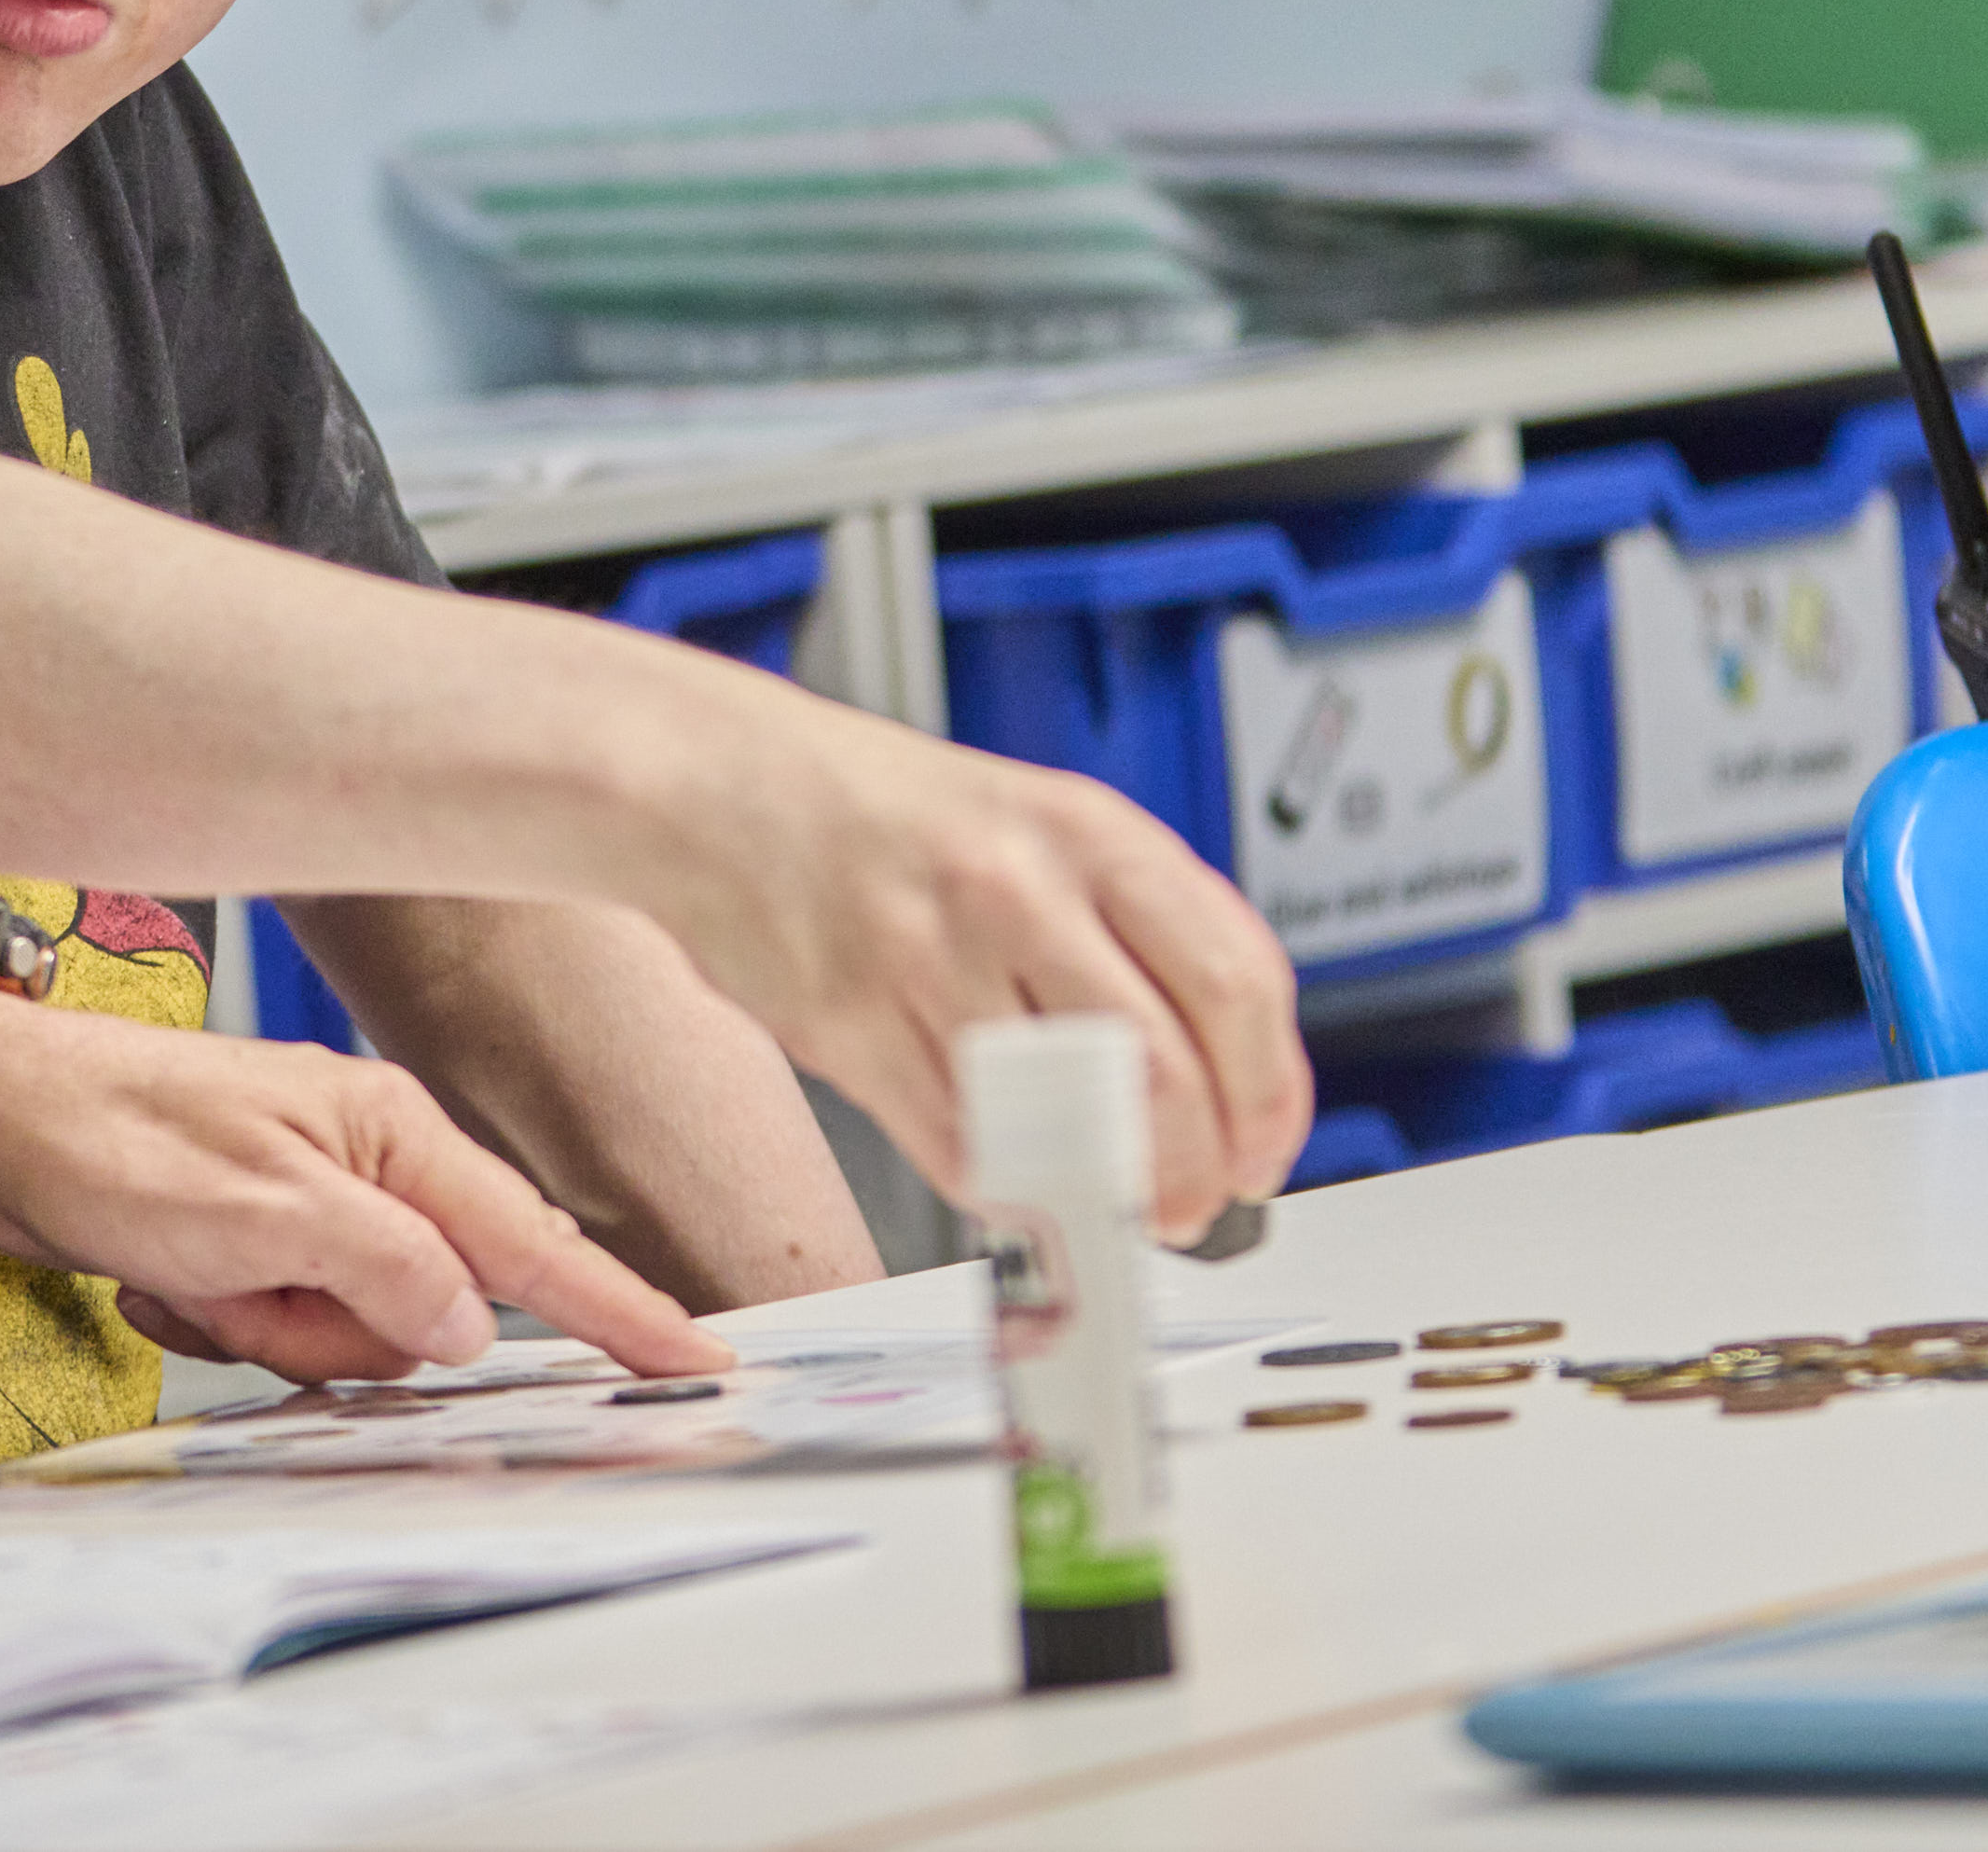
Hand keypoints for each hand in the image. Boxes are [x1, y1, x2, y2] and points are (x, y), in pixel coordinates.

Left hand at [0, 997, 726, 1384]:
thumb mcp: (259, 1213)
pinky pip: (279, 1329)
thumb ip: (385, 1271)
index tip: (699, 1361)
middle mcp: (369, 1166)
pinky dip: (215, 1319)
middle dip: (329, 1329)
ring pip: (350, 1335)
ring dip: (260, 1327)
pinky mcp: (260, 1239)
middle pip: (427, 1313)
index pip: (536, 1242)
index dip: (620, 1312)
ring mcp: (313, 1205)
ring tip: (186, 1269)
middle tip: (240, 1286)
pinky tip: (160, 1276)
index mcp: (393, 1136)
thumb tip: (470, 1328)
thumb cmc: (110, 1136)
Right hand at [651, 683, 1309, 1240]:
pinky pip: (962, 1147)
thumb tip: (1227, 1072)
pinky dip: (1002, 1185)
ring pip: (1066, 1126)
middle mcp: (1017, 887)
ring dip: (1106, 1195)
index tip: (1260, 1153)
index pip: (1239, 982)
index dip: (1270, 1099)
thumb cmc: (883, 815)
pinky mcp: (850, 1023)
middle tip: (1192, 1203)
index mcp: (1088, 831)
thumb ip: (1133, 928)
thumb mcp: (1037, 825)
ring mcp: (929, 955)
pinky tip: (1008, 1168)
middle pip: (1168, 1074)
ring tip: (1107, 1199)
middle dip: (1198, 1172)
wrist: (717, 784)